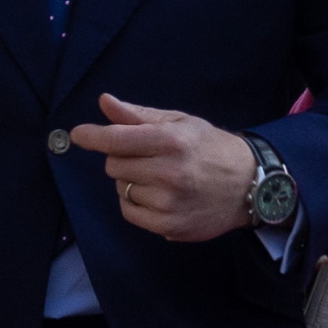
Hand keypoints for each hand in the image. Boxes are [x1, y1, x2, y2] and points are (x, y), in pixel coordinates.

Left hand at [70, 94, 255, 242]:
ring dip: (132, 183)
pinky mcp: (169, 226)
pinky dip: (136, 204)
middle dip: (122, 159)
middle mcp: (170, 172)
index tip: (78, 135)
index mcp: (171, 141)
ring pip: (121, 190)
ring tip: (159, 179)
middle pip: (114, 165)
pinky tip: (157, 197)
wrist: (249, 186)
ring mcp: (169, 202)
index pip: (117, 139)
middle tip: (147, 157)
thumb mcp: (180, 123)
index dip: (92, 136)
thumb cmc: (210, 148)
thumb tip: (104, 102)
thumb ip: (138, 115)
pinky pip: (129, 213)